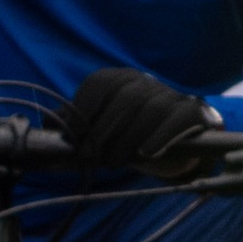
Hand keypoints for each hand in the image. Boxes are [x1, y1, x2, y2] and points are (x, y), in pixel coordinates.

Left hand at [60, 66, 220, 182]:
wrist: (175, 147)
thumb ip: (79, 125)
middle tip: (92, 156)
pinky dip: (162, 135)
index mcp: (121, 79)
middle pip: (125, 97)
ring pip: (151, 109)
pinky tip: (146, 153)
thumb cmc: (130, 137)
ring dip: (129, 138)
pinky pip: (179, 118)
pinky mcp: (193, 112)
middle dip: (103, 130)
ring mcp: (172, 95)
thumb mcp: (103, 130)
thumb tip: (49, 127)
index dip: (84, 109)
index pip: (100, 83)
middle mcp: (146, 82)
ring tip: (116, 162)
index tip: (74, 137)